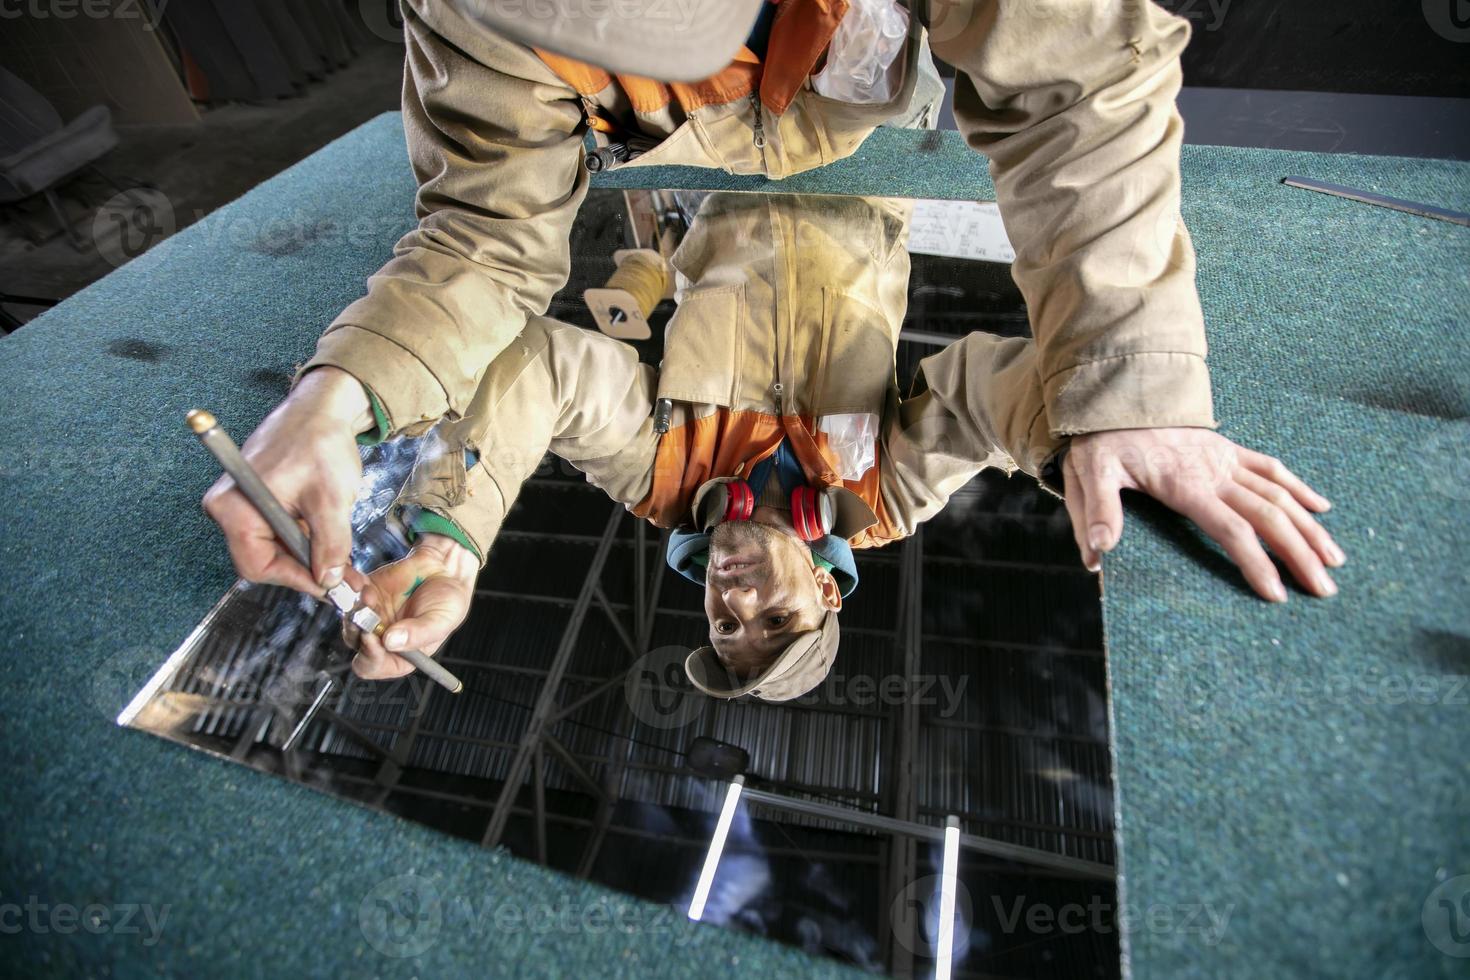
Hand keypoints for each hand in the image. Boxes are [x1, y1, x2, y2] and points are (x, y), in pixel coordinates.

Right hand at [202, 366, 372, 594]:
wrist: (321, 409)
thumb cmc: (319, 442)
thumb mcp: (331, 499)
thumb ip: (330, 544)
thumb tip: (329, 580)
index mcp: (235, 507)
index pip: (258, 564)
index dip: (296, 580)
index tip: (330, 588)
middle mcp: (229, 508)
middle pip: (264, 560)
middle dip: (306, 573)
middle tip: (344, 584)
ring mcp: (243, 505)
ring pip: (275, 549)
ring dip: (309, 561)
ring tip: (345, 570)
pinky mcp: (258, 501)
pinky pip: (279, 533)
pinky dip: (306, 543)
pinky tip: (331, 549)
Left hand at [348, 533, 479, 680]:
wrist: (446, 567)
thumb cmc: (449, 600)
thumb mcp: (442, 621)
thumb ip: (419, 633)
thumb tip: (391, 642)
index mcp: (400, 655)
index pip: (374, 666)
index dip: (369, 656)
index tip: (372, 638)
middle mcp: (382, 638)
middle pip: (355, 643)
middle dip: (358, 629)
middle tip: (368, 613)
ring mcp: (372, 615)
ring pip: (348, 619)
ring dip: (354, 607)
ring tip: (370, 594)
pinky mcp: (366, 593)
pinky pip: (348, 594)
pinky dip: (351, 588)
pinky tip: (364, 583)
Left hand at [1062, 428, 1344, 601]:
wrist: (1111, 396)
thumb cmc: (1100, 440)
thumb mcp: (1088, 474)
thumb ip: (1097, 512)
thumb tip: (1098, 555)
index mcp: (1186, 485)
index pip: (1232, 530)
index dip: (1256, 562)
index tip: (1277, 594)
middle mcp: (1215, 472)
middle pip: (1268, 516)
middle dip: (1299, 554)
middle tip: (1325, 590)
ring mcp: (1225, 459)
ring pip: (1279, 494)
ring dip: (1309, 527)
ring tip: (1335, 559)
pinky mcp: (1226, 448)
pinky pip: (1270, 467)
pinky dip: (1298, 487)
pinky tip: (1323, 507)